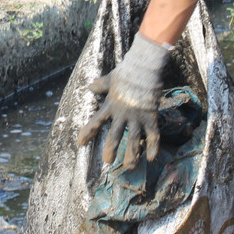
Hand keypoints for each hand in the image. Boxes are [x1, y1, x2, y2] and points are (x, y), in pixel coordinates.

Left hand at [78, 32, 170, 165]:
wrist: (144, 67)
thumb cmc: (127, 71)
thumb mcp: (110, 79)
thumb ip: (100, 85)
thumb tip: (90, 87)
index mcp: (110, 105)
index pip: (95, 122)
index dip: (87, 133)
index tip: (80, 143)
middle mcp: (122, 114)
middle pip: (114, 136)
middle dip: (110, 150)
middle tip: (107, 161)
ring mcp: (137, 116)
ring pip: (133, 140)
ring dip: (131, 155)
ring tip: (129, 167)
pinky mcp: (150, 116)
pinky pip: (153, 135)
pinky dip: (152, 147)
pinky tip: (151, 159)